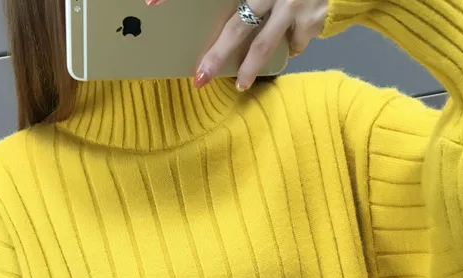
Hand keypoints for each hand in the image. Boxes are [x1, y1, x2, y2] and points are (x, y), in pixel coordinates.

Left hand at [146, 0, 327, 90]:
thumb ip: (246, 2)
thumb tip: (221, 34)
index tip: (151, 4)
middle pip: (236, 26)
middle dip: (217, 55)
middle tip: (198, 77)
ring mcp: (292, 1)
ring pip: (264, 43)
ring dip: (250, 68)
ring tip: (239, 84)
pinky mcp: (311, 17)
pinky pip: (294, 43)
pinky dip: (292, 46)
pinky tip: (294, 40)